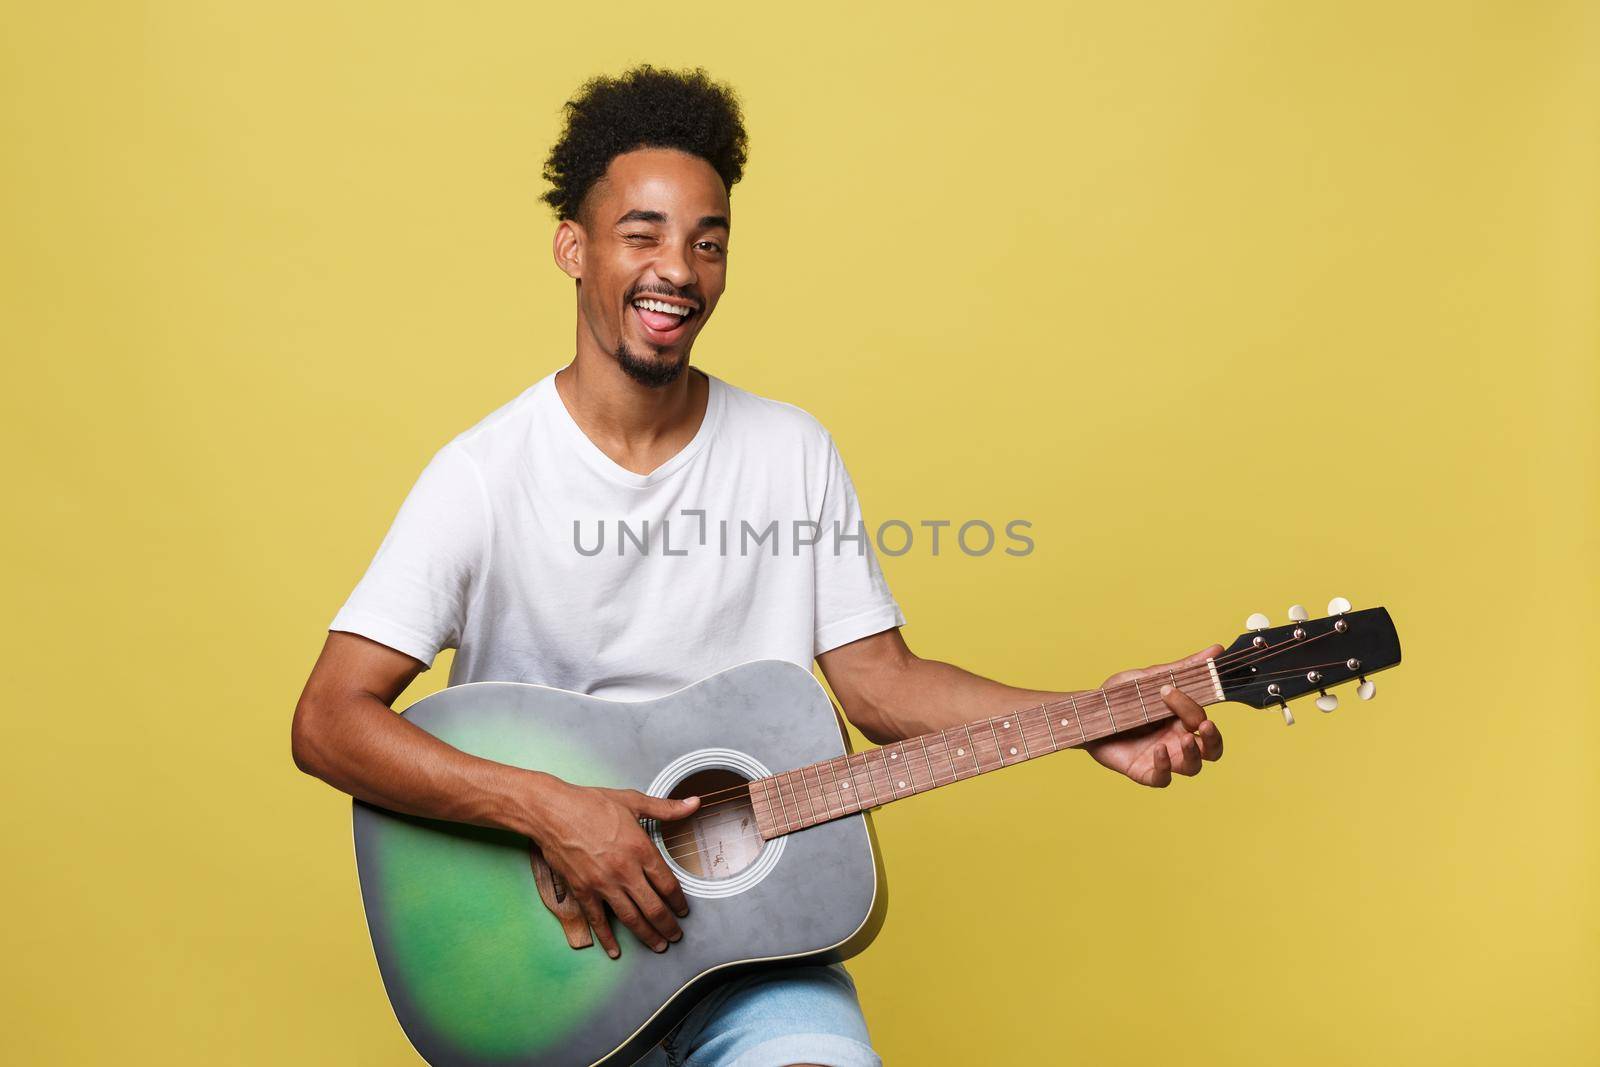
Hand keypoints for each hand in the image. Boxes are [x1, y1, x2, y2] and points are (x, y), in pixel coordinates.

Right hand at [523, 779, 699, 957]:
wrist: (552, 812)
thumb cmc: (590, 803)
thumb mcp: (632, 801)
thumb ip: (666, 808)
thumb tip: (694, 803)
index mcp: (641, 849)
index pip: (668, 884)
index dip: (679, 901)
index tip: (684, 910)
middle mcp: (625, 871)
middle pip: (653, 907)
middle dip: (668, 925)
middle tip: (676, 936)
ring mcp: (603, 884)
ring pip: (631, 918)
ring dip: (647, 935)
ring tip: (658, 945)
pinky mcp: (582, 891)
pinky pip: (598, 920)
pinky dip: (607, 938)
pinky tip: (615, 950)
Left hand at [1083, 644, 1224, 786]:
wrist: (1086, 713)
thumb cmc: (1121, 696)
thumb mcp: (1150, 678)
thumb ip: (1183, 668)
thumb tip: (1217, 649)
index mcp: (1182, 719)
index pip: (1203, 719)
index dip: (1195, 708)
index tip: (1170, 690)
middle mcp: (1177, 740)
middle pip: (1212, 750)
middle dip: (1213, 740)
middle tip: (1204, 725)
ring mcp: (1162, 757)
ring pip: (1192, 767)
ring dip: (1193, 755)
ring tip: (1182, 740)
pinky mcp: (1143, 771)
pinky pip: (1162, 778)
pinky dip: (1164, 767)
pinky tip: (1157, 750)